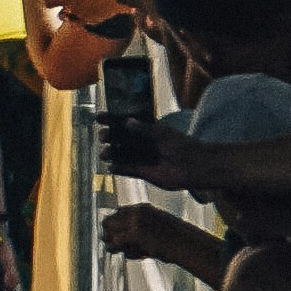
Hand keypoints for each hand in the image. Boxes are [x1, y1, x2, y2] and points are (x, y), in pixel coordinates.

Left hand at [97, 203, 193, 267]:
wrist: (188, 245)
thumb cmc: (177, 241)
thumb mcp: (158, 229)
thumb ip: (141, 230)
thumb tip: (125, 242)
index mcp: (143, 208)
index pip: (119, 211)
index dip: (115, 223)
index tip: (113, 232)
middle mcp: (137, 211)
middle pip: (110, 219)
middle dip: (108, 231)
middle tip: (108, 241)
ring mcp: (136, 221)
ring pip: (110, 231)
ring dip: (110, 240)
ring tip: (112, 248)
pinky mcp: (135, 233)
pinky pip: (115, 242)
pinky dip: (113, 247)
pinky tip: (114, 251)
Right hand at [113, 125, 231, 192]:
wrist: (193, 166)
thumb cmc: (180, 145)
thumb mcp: (161, 133)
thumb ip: (144, 129)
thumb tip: (126, 122)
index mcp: (146, 130)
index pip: (125, 122)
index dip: (111, 119)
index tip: (98, 117)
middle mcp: (142, 143)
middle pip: (120, 139)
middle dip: (110, 137)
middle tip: (103, 137)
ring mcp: (142, 158)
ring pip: (122, 154)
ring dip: (112, 154)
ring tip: (105, 154)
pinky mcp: (143, 172)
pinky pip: (127, 170)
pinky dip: (119, 169)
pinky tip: (110, 167)